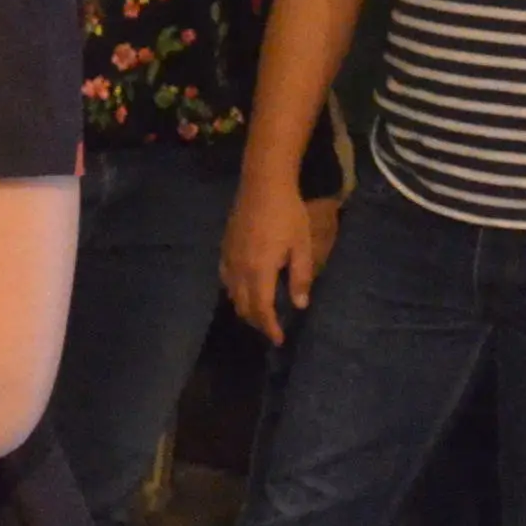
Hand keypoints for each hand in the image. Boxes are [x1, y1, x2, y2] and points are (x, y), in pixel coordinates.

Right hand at [220, 170, 326, 343]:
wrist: (263, 186)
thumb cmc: (288, 215)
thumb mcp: (301, 246)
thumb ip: (300, 277)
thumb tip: (300, 304)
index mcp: (260, 270)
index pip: (261, 308)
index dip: (269, 326)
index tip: (278, 339)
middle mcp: (239, 269)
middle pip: (243, 305)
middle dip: (257, 321)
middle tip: (271, 329)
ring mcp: (228, 259)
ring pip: (232, 294)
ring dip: (244, 308)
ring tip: (259, 314)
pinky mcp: (224, 249)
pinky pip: (225, 280)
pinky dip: (234, 292)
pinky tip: (242, 291)